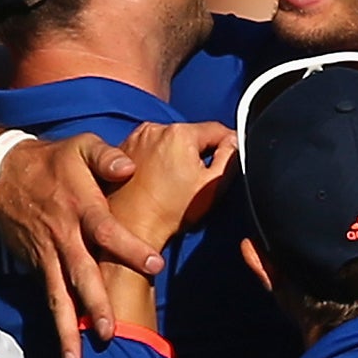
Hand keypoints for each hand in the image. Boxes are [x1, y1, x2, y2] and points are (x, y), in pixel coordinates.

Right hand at [0, 134, 165, 357]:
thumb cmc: (52, 161)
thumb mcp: (80, 146)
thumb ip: (106, 156)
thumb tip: (129, 166)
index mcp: (80, 207)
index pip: (109, 230)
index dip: (131, 247)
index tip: (155, 264)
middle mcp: (63, 237)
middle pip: (81, 275)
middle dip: (95, 305)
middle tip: (111, 333)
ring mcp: (46, 256)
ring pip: (58, 297)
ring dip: (67, 330)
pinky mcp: (36, 266)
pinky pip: (49, 297)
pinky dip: (57, 323)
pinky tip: (67, 350)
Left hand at [108, 121, 236, 247]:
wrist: (133, 228)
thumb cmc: (170, 212)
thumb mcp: (214, 185)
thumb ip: (231, 157)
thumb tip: (234, 143)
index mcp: (180, 133)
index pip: (218, 130)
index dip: (229, 146)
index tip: (227, 164)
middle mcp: (155, 128)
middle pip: (193, 135)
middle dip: (200, 153)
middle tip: (199, 180)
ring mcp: (136, 138)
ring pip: (171, 141)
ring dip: (179, 155)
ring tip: (176, 183)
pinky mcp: (123, 150)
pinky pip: (151, 148)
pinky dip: (158, 159)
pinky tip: (159, 182)